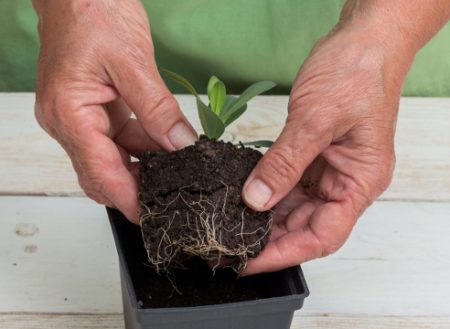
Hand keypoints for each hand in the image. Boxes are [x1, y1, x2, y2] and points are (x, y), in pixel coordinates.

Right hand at [33, 0, 196, 222]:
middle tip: (170, 197)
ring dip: (141, 167)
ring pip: (111, 160)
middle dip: (135, 188)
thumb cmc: (93, 12)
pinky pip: (117, 140)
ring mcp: (79, 117)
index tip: (152, 216)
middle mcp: (68, 122)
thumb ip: (157, 109)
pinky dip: (141, 147)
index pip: (100, 173)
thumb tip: (182, 145)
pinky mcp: (93, 110)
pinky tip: (165, 145)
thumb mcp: (133, 62)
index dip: (128, 199)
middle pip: (101, 174)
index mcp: (69, 114)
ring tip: (175, 170)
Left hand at [242, 24, 413, 273]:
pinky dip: (268, 193)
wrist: (363, 42)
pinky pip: (289, 184)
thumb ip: (284, 163)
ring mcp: (329, 171)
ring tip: (232, 226)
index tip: (250, 261)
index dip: (285, 254)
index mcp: (360, 182)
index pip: (323, 236)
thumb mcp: (315, 119)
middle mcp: (346, 183)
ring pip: (295, 209)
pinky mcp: (314, 157)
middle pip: (307, 227)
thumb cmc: (356, 73)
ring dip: (266, 219)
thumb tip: (256, 199)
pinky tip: (245, 197)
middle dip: (270, 239)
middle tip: (230, 244)